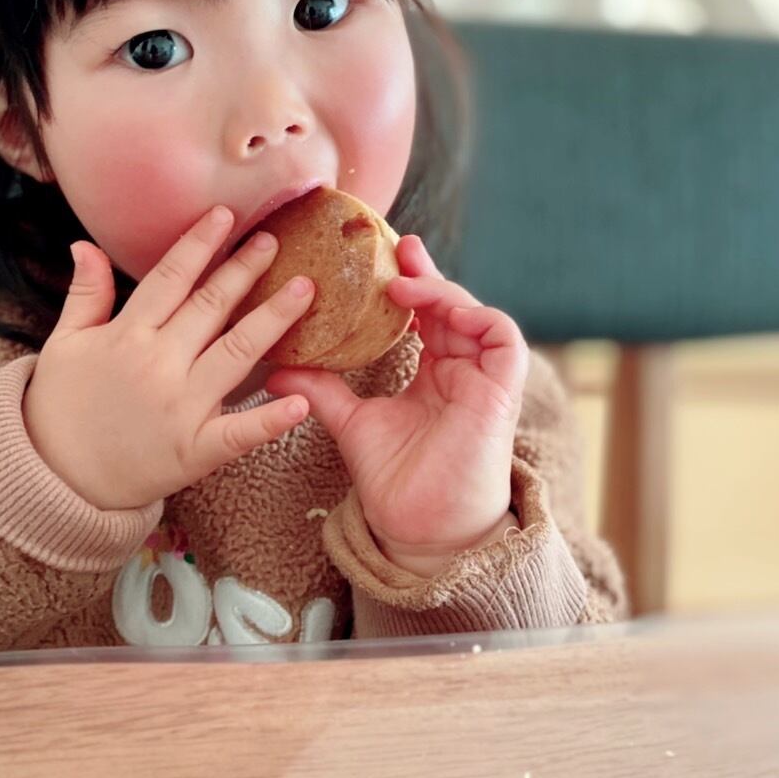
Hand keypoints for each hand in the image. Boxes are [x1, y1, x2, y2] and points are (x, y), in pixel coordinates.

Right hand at [22, 207, 315, 510]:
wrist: (54, 480)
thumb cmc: (60, 408)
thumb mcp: (63, 344)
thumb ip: (84, 294)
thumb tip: (85, 243)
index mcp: (127, 335)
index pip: (170, 278)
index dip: (198, 244)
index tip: (224, 215)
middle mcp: (158, 365)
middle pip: (211, 307)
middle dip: (245, 270)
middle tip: (276, 240)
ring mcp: (181, 408)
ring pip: (237, 354)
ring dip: (273, 319)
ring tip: (304, 290)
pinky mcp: (195, 450)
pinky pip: (239, 432)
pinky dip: (270, 419)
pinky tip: (301, 401)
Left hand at [266, 234, 528, 574]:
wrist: (419, 528)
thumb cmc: (395, 481)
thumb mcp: (351, 423)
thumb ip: (321, 390)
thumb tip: (274, 369)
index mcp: (433, 374)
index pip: (424, 315)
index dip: (409, 284)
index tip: (380, 259)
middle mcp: (461, 371)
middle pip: (450, 306)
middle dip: (426, 275)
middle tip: (396, 249)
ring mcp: (483, 379)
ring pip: (476, 314)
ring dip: (444, 292)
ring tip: (403, 287)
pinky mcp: (502, 390)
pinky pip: (503, 338)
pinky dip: (478, 315)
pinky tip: (443, 310)